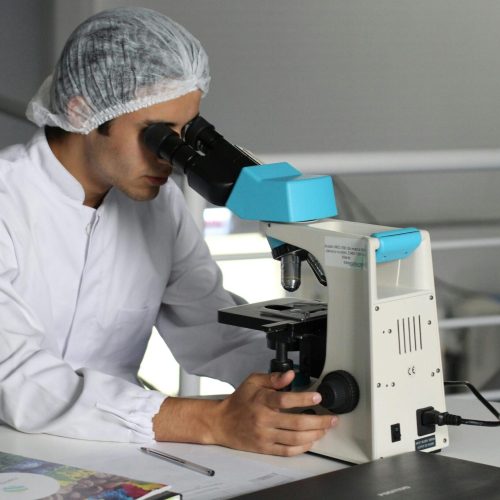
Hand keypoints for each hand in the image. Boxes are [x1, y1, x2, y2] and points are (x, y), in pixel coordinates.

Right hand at [210, 370, 337, 455]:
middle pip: (296, 423)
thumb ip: (273, 378)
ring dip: (314, 434)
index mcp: (261, 400)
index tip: (317, 396)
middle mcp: (264, 419)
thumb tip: (291, 375)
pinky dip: (302, 447)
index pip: (285, 400)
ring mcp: (264, 436)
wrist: (222, 423)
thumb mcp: (253, 382)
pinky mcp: (264, 448)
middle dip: (319, 421)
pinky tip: (311, 441)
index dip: (303, 398)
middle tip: (331, 418)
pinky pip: (287, 451)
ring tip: (325, 429)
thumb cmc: (239, 401)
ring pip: (294, 438)